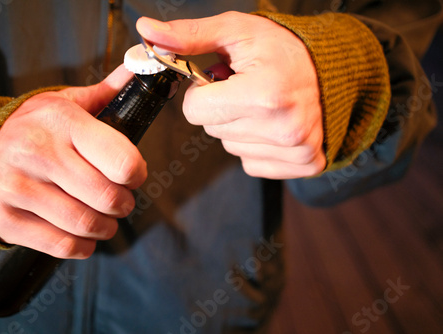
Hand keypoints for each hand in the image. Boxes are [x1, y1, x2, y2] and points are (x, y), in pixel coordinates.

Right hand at [0, 65, 146, 258]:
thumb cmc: (36, 126)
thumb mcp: (67, 102)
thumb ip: (107, 92)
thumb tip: (140, 68)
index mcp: (61, 121)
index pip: (122, 162)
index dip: (137, 174)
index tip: (133, 175)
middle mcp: (36, 153)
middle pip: (107, 197)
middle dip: (124, 203)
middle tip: (121, 200)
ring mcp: (16, 188)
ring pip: (86, 224)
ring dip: (106, 227)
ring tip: (105, 218)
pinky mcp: (5, 218)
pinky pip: (61, 245)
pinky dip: (82, 246)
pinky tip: (84, 235)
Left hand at [137, 11, 325, 178]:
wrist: (331, 69)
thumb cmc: (283, 49)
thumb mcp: (235, 31)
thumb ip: (189, 36)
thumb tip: (147, 32)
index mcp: (264, 95)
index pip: (194, 111)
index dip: (202, 92)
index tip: (223, 79)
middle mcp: (283, 129)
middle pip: (211, 130)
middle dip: (221, 108)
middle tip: (247, 88)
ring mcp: (296, 151)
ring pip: (230, 147)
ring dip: (238, 126)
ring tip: (263, 104)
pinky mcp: (305, 164)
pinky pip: (251, 163)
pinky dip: (255, 144)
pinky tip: (273, 124)